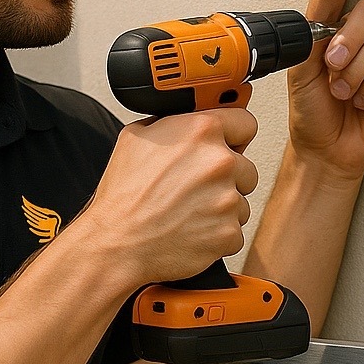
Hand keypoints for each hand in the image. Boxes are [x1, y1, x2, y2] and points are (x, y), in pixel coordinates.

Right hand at [81, 110, 258, 288]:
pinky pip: (234, 230)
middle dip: (227, 176)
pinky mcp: (229, 232)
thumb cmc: (123, 196)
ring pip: (241, 200)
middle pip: (246, 166)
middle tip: (195, 187)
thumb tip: (187, 120)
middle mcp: (219, 162)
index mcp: (201, 131)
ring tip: (188, 211)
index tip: (229, 144)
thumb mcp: (136, 138)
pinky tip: (191, 229)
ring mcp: (227, 199)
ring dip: (222, 206)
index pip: (245, 123)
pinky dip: (217, 233)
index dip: (235, 136)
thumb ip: (173, 124)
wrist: (117, 242)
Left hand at [286, 0, 363, 180]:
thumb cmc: (311, 111)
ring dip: (356, 72)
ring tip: (344, 91)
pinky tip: (362, 98)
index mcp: (330, 28)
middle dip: (348, 42)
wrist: (326, 147)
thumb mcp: (299, 68)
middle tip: (333, 68)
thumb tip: (327, 20)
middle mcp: (357, 36)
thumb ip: (310, 36)